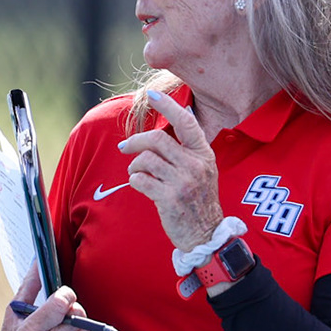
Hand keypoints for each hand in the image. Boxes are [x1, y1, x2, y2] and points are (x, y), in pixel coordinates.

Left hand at [118, 89, 223, 250]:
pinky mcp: (169, 199)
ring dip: (134, 165)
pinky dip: (135, 180)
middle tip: (125, 147)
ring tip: (136, 172)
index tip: (152, 96)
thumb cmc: (200, 200)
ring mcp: (183, 182)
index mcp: (204, 154)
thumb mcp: (205, 169)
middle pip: (157, 139)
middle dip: (136, 141)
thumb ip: (192, 146)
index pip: (186, 122)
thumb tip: (184, 110)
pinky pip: (141, 180)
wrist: (205, 234)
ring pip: (146, 159)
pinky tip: (140, 184)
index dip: (168, 105)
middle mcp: (195, 165)